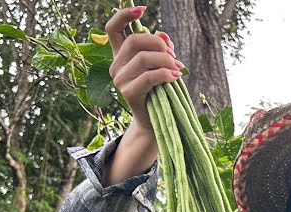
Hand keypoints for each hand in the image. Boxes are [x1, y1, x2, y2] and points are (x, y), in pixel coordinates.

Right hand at [105, 6, 183, 127]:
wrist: (156, 122)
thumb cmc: (159, 90)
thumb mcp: (161, 65)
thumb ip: (161, 48)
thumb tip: (163, 35)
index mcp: (120, 55)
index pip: (113, 28)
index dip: (124, 15)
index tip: (143, 10)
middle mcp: (116, 65)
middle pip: (134, 40)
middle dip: (158, 44)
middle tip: (173, 56)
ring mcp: (119, 80)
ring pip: (143, 58)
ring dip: (166, 60)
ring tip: (176, 69)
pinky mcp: (128, 93)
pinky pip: (149, 76)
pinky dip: (165, 74)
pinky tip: (175, 77)